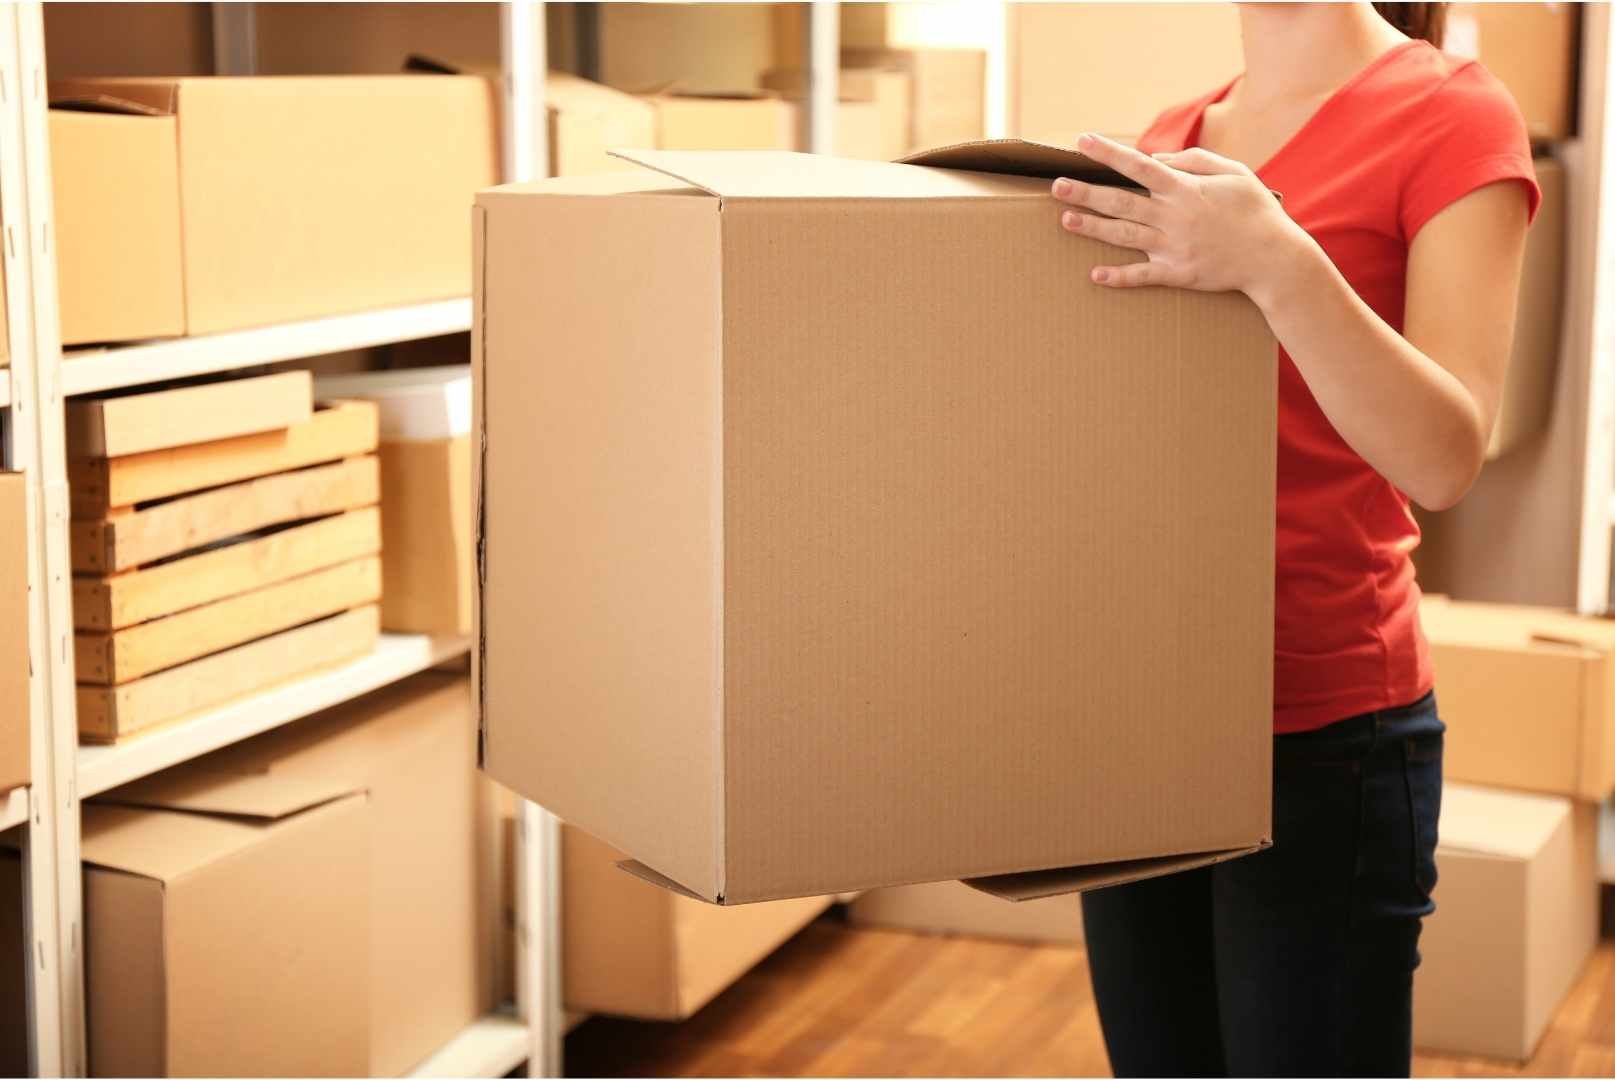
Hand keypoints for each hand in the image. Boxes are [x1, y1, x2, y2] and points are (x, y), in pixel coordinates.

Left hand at [1052, 132, 1307, 303]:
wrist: (1274, 258)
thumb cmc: (1255, 210)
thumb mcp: (1233, 173)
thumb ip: (1194, 161)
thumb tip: (1156, 159)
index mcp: (1184, 189)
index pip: (1138, 166)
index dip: (1108, 154)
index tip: (1082, 142)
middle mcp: (1173, 216)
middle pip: (1121, 202)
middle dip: (1086, 192)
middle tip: (1056, 186)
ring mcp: (1173, 247)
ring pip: (1124, 236)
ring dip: (1093, 227)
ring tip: (1066, 219)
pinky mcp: (1178, 273)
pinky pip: (1142, 276)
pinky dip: (1118, 276)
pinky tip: (1095, 275)